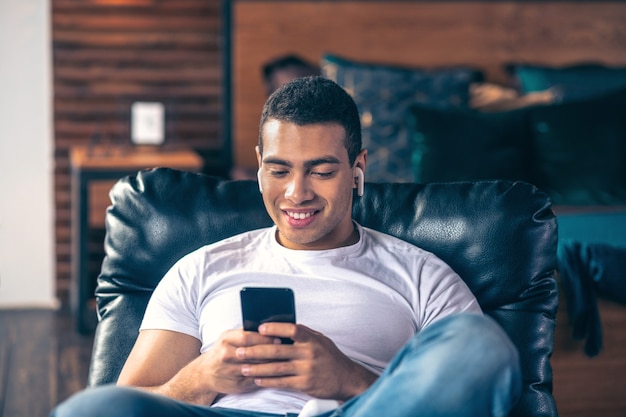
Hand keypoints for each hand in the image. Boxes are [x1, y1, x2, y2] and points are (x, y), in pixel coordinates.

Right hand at [163, 328, 280, 402]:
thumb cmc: (222, 350)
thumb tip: (269, 325)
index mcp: (226, 339)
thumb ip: (245, 331)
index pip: (247, 337)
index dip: (264, 338)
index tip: (279, 337)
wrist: (205, 373)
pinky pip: (256, 380)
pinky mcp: (236, 385)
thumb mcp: (229, 337)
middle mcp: (226, 355)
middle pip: (253, 353)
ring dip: (272, 365)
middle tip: (286, 350)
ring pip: (256, 368)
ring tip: (286, 361)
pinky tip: (278, 373)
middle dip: (271, 352)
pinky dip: (268, 376)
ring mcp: (230, 371)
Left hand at [235, 323, 377, 400]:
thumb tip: (281, 326)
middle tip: (240, 351)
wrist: (346, 378)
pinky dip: (268, 381)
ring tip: (243, 368)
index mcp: (312, 339)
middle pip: (277, 350)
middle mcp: (309, 353)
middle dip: (255, 351)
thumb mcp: (320, 340)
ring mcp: (306, 369)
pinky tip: (257, 379)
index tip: (259, 328)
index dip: (275, 328)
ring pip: (276, 368)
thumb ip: (303, 333)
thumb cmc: (330, 357)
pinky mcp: (305, 384)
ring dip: (257, 368)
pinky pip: (282, 382)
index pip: (292, 329)